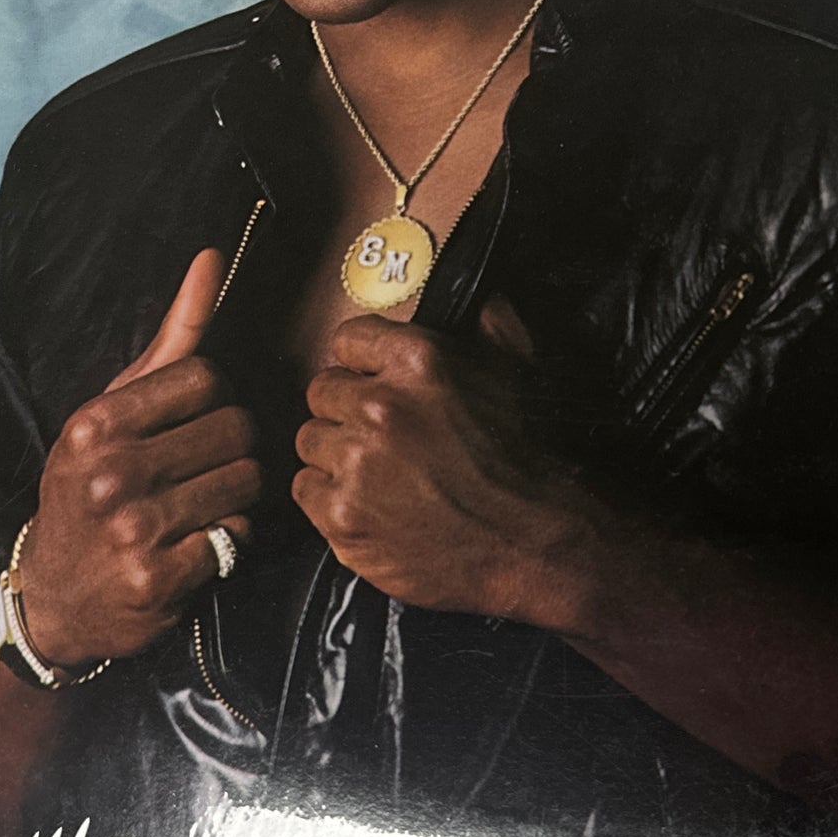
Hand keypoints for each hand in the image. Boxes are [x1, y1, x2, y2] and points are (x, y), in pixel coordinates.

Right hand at [17, 249, 260, 668]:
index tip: (193, 424)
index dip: (214, 401)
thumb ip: (171, 339)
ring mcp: (134, 527)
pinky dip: (230, 540)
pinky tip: (199, 544)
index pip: (206, 378)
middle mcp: (111, 471)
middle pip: (236, 429)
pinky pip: (239, 536)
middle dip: (232, 449)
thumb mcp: (110, 412)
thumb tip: (211, 258)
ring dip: (236, 495)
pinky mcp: (159, 576)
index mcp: (96, 423)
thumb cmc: (89, 490)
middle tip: (202, 469)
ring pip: (246, 481)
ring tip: (201, 505)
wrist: (52, 599)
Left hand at [292, 299, 600, 629]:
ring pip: (311, 442)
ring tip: (381, 473)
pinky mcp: (342, 516)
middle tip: (384, 436)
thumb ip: (488, 322)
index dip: (363, 364)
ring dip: (337, 455)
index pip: (348, 340)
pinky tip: (371, 502)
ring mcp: (357, 465)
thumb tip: (477, 293)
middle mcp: (380, 408)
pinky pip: (306, 490)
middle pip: (323, 392)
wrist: (530, 543)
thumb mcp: (514, 371)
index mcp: (417, 362)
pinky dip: (331, 498)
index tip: (373, 380)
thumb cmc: (522, 461)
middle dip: (348, 411)